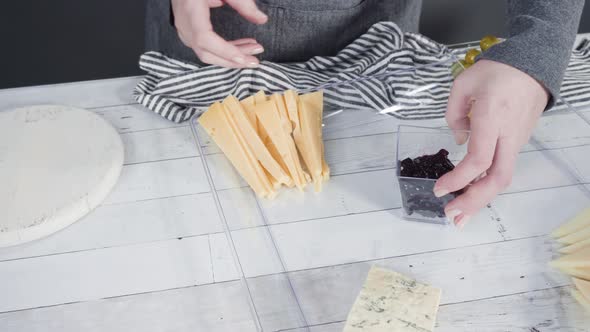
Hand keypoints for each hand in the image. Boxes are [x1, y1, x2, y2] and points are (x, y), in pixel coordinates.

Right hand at [171, 0, 267, 67]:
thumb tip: (262, 19)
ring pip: (206, 52)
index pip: (204, 38)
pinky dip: (224, 50)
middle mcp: (184, 23)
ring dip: (230, 56)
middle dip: (232, 60)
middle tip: (255, 60)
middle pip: (205, 52)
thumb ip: (243, 3)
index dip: (224, 50)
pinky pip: (205, 47)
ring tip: (252, 49)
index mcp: (190, 9)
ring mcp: (184, 28)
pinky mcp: (189, 30)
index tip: (244, 58)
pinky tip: (241, 45)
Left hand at [435, 59, 548, 226]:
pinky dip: (487, 185)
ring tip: (461, 215)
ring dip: (481, 199)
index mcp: (493, 118)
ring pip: (503, 177)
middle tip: (452, 216)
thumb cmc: (497, 70)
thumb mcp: (463, 83)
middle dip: (474, 201)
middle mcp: (508, 135)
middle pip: (497, 178)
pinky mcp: (519, 142)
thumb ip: (454, 114)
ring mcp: (517, 140)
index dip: (458, 179)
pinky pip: (503, 168)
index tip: (439, 189)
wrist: (533, 64)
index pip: (478, 159)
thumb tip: (459, 141)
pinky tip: (472, 193)